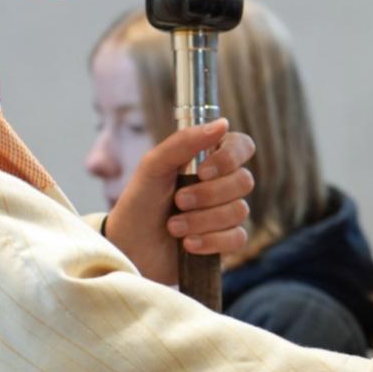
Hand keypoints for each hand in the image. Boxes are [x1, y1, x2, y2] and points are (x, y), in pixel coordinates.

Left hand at [101, 120, 254, 285]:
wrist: (128, 247)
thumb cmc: (139, 203)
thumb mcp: (153, 166)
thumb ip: (184, 141)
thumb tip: (222, 124)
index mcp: (208, 159)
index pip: (242, 146)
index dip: (230, 158)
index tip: (203, 171)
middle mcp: (221, 184)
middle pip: (244, 181)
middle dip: (208, 194)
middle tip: (178, 201)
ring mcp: (225, 213)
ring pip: (239, 211)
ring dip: (202, 220)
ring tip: (173, 226)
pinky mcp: (225, 242)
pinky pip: (238, 237)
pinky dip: (211, 241)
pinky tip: (188, 243)